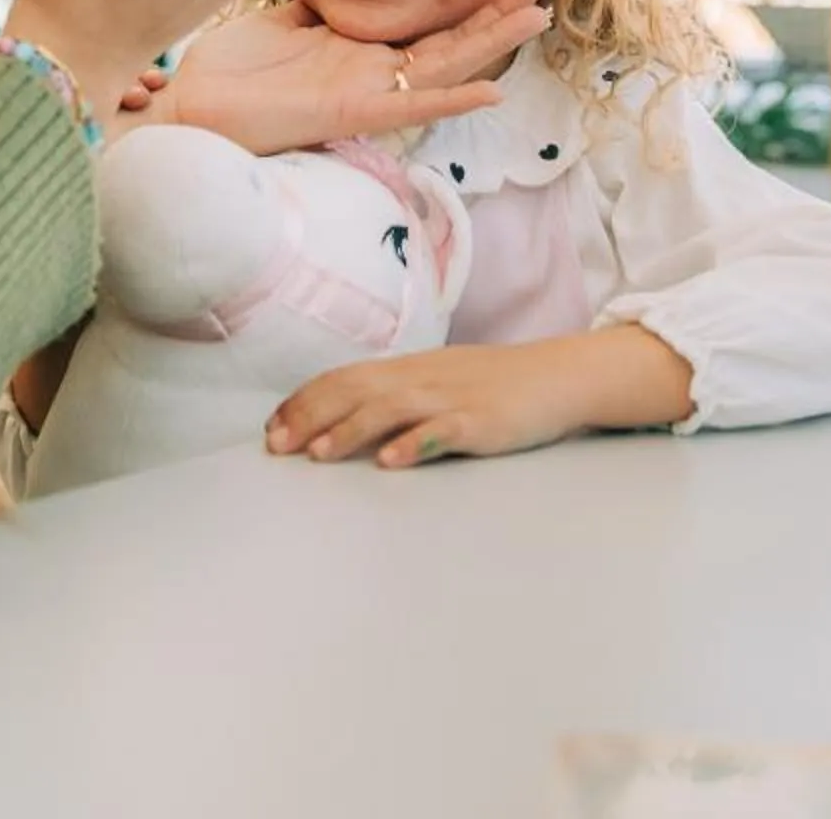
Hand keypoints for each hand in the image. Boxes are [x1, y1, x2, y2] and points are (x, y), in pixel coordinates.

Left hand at [150, 0, 554, 152]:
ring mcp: (367, 93)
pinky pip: (410, 106)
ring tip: (538, 15)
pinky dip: (451, 99)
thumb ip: (321, 2)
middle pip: (453, 38)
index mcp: (361, 50)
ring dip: (493, 41)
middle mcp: (374, 72)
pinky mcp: (350, 112)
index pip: (431, 20)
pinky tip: (491, 91)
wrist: (193, 107)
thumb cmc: (232, 70)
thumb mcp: (285, 20)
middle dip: (499, 8)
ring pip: (446, 65)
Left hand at [264, 331, 695, 468]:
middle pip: (356, 389)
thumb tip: (346, 417)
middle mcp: (422, 378)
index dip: (305, 400)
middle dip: (311, 416)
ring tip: (317, 453)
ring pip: (390, 408)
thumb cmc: (494, 383)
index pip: (344, 377)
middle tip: (276, 446)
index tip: (272, 427)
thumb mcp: (438, 381)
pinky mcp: (482, 421)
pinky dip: (414, 444)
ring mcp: (451, 398)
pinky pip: (443, 431)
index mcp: (408, 369)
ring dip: (350, 429)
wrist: (558, 375)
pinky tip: (390, 461)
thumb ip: (396, 395)